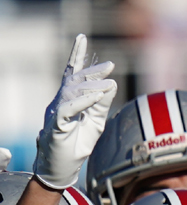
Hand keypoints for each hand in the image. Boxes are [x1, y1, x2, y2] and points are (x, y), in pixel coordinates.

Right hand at [32, 35, 114, 189]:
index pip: (72, 74)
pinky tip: (95, 97)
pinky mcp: (56, 126)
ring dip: (91, 87)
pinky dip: (82, 102)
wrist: (62, 168)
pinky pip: (67, 110)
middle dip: (92, 72)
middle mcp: (60, 102)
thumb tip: (112, 84)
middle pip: (74, 81)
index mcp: (69, 100)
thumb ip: (102, 104)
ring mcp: (56, 113)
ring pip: (72, 93)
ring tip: (108, 84)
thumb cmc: (77, 144)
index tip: (82, 37)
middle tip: (109, 66)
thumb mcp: (96, 122)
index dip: (76, 56)